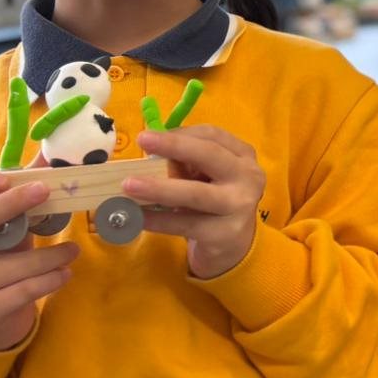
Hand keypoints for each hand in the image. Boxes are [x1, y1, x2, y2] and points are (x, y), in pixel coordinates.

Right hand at [0, 169, 79, 350]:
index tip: (4, 178)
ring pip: (8, 264)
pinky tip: (65, 273)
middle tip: (46, 191)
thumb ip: (22, 194)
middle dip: (9, 204)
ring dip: (49, 254)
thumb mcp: (5, 227)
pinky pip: (22, 291)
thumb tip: (55, 155)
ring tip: (73, 250)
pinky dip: (50, 279)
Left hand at [128, 127, 265, 278]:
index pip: (212, 135)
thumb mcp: (206, 176)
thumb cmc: (213, 200)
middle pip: (210, 155)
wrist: (233, 244)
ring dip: (160, 188)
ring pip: (197, 193)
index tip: (149, 135)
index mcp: (242, 155)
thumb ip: (186, 163)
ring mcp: (239, 206)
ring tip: (129, 185)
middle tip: (142, 139)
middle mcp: (248, 176)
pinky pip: (186, 224)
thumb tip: (149, 155)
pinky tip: (138, 217)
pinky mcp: (225, 233)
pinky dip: (159, 220)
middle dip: (175, 146)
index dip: (180, 133)